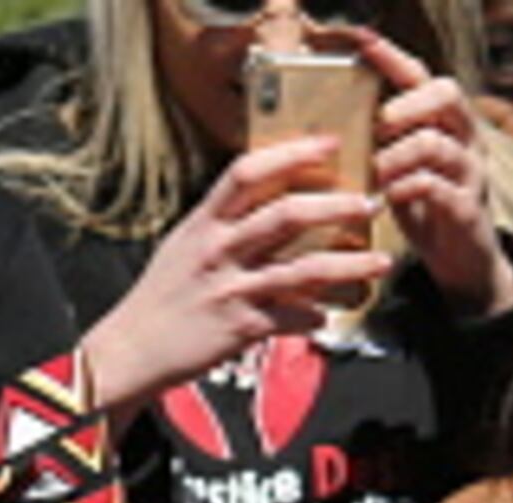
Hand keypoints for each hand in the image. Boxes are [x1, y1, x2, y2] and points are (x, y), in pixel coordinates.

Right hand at [80, 138, 392, 409]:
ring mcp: (230, 288)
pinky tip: (328, 314)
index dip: (292, 153)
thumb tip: (269, 201)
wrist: (132, 350)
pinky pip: (292, 318)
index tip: (329, 143)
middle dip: (336, 206)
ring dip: (348, 265)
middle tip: (370, 202)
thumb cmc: (163, 296)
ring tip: (380, 262)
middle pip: (286, 214)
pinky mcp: (240, 328)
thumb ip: (225, 223)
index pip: (248, 171)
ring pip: (302, 269)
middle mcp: (217, 249)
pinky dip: (316, 316)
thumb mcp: (186, 245)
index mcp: (204, 221)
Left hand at [356, 31, 512, 319]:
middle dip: (404, 104)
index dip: (393, 57)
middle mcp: (465, 138)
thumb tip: (331, 121)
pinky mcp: (467, 208)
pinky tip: (386, 198)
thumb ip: (383, 141)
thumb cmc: (425, 208)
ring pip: (434, 142)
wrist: (464, 264)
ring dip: (394, 155)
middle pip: (445, 93)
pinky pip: (435, 186)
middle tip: (377, 127)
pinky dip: (404, 189)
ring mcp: (471, 172)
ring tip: (374, 172)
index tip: (363, 41)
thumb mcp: (403, 167)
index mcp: (446, 122)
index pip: (422, 75)